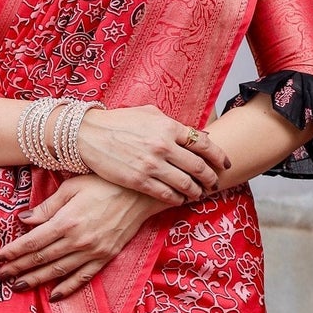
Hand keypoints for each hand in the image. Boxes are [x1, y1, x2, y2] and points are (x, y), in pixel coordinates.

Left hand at [0, 174, 163, 299]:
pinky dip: (67, 288)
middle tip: (0, 277)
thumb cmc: (104, 183)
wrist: (141, 193)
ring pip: (58, 271)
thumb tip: (24, 220)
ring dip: (36, 280)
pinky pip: (83, 277)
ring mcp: (93, 252)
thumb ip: (47, 207)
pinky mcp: (105, 257)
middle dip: (18, 268)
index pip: (33, 241)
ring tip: (18, 287)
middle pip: (41, 259)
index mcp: (67, 221)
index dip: (13, 251)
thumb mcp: (72, 187)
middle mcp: (78, 240)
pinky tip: (53, 296)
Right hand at [76, 105, 230, 203]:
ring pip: (186, 183)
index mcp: (168, 126)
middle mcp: (163, 146)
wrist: (88, 135)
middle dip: (211, 177)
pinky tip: (180, 199)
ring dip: (197, 191)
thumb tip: (196, 134)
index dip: (218, 156)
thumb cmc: (119, 122)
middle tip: (215, 182)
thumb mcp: (149, 113)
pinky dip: (178, 198)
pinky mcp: (139, 180)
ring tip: (199, 193)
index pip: (203, 143)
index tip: (224, 164)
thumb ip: (172, 124)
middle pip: (199, 166)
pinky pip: (167, 194)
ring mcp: (152, 165)